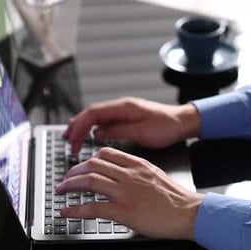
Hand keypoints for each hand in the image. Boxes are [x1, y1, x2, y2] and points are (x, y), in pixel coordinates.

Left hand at [55, 147, 203, 239]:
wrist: (190, 212)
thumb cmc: (176, 198)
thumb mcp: (155, 175)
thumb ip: (136, 173)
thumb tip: (120, 176)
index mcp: (137, 164)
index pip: (106, 153)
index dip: (88, 158)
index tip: (81, 165)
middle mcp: (129, 174)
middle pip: (93, 164)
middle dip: (74, 171)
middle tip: (66, 179)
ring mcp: (126, 192)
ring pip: (90, 180)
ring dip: (70, 185)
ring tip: (61, 190)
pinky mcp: (124, 211)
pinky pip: (94, 207)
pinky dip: (76, 209)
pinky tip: (68, 212)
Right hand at [63, 97, 200, 153]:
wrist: (183, 121)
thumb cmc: (167, 126)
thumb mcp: (142, 132)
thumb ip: (118, 131)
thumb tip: (97, 133)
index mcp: (123, 107)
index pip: (93, 113)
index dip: (79, 127)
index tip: (72, 141)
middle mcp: (121, 106)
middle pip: (90, 113)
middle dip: (76, 127)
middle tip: (67, 142)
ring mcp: (123, 110)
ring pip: (96, 116)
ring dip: (82, 126)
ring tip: (71, 138)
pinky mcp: (127, 116)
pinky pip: (104, 120)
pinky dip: (92, 127)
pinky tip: (88, 134)